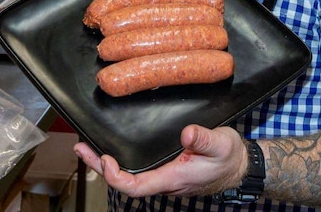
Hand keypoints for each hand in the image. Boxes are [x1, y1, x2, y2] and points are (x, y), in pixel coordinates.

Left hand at [74, 125, 248, 197]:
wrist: (239, 167)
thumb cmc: (230, 157)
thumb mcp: (221, 143)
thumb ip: (204, 138)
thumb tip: (186, 133)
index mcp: (173, 177)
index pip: (136, 186)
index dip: (116, 177)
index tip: (106, 159)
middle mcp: (164, 181)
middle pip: (124, 181)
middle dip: (100, 167)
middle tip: (81, 148)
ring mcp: (163, 176)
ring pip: (129, 175)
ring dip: (106, 164)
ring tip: (87, 146)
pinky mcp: (165, 169)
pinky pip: (137, 169)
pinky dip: (120, 160)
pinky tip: (113, 147)